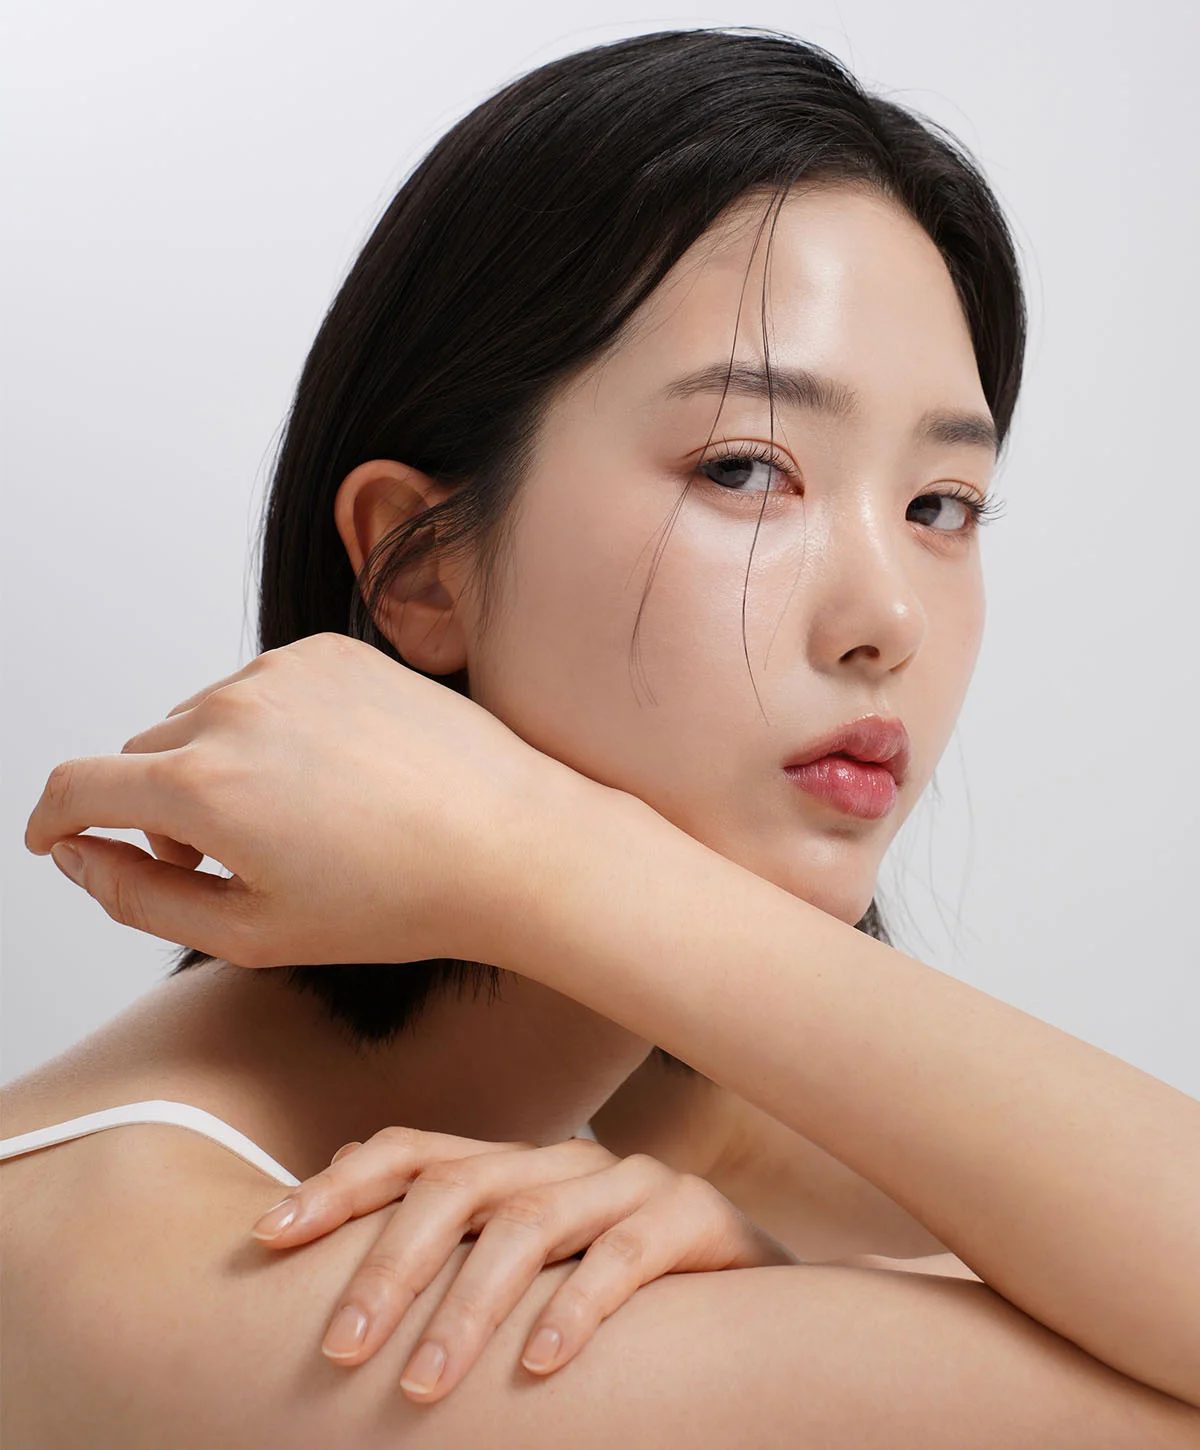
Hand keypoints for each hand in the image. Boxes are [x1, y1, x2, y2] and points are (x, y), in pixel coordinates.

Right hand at [24, 633, 602, 968]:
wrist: (513, 842)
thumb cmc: (401, 898)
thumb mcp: (252, 932)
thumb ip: (140, 897)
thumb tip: (80, 855)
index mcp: (204, 785)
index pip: (76, 785)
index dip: (53, 818)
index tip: (58, 836)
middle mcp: (235, 710)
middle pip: (144, 753)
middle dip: (159, 809)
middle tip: (224, 863)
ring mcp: (287, 671)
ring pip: (204, 718)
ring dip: (216, 765)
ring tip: (292, 823)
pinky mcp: (333, 650)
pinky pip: (264, 688)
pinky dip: (270, 728)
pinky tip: (330, 776)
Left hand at [249, 1124, 797, 1402]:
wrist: (745, 1291)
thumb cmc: (611, 1288)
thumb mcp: (522, 1268)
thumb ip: (449, 1249)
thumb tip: (334, 1213)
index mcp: (512, 1165)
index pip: (410, 1154)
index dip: (336, 1186)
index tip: (264, 1235)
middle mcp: (561, 1159)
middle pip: (457, 1188)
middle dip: (390, 1266)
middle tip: (338, 1349)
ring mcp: (627, 1179)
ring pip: (530, 1223)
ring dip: (469, 1306)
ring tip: (423, 1385)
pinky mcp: (691, 1213)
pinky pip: (625, 1254)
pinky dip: (577, 1306)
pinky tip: (540, 1366)